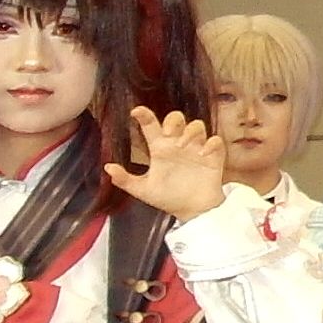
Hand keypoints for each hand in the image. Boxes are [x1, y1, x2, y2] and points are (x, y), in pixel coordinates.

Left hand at [109, 109, 228, 222]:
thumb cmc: (168, 197)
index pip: (151, 126)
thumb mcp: (144, 190)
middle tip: (167, 132)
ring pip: (197, 126)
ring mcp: (196, 149)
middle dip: (173, 120)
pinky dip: (210, 144)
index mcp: (160, 149)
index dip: (144, 116)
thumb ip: (125, 180)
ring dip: (190, 131)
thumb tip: (107, 168)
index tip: (136, 112)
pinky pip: (215, 142)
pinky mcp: (213, 156)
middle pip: (177, 119)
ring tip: (182, 145)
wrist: (192, 211)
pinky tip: (203, 153)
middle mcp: (178, 144)